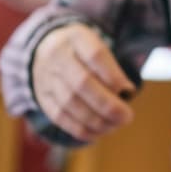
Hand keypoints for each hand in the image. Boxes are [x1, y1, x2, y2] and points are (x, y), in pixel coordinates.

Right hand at [31, 23, 134, 140]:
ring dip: (96, 120)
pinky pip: (59, 116)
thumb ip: (111, 65)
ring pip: (69, 103)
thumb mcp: (96, 44)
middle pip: (81, 83)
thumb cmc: (82, 49)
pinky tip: (97, 134)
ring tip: (115, 126)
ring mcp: (45, 77)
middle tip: (126, 116)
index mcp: (75, 37)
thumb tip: (126, 92)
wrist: (44, 47)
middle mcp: (57, 56)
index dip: (113, 76)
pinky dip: (79, 129)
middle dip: (107, 104)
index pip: (95, 55)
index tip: (129, 89)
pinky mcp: (41, 97)